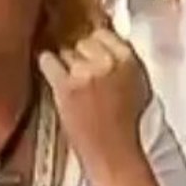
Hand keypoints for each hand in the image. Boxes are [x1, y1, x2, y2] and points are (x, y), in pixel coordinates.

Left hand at [38, 28, 151, 177]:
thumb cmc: (126, 125)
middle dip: (80, 53)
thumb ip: (123, 61)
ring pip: (66, 50)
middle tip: (80, 71)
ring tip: (71, 80)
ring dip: (65, 62)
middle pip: (84, 40)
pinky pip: (48, 60)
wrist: (112, 153)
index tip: (89, 49)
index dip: (95, 42)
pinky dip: (48, 65)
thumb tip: (107, 42)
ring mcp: (85, 72)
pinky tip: (52, 74)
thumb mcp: (138, 85)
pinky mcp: (65, 85)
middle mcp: (108, 62)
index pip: (105, 33)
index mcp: (129, 61)